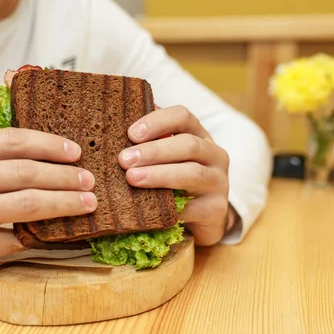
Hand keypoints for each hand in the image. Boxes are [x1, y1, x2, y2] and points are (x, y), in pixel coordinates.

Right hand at [0, 128, 97, 300]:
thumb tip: (43, 152)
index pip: (11, 140)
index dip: (49, 144)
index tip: (75, 152)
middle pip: (25, 172)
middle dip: (64, 176)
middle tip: (89, 180)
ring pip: (26, 204)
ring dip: (63, 203)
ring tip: (86, 203)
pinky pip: (14, 238)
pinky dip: (41, 235)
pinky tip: (59, 232)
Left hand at [118, 105, 236, 245]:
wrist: (204, 217)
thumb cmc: (175, 180)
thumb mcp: (166, 157)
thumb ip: (149, 141)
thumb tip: (114, 123)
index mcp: (199, 135)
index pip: (182, 116)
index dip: (157, 121)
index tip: (131, 134)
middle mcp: (214, 155)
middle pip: (188, 144)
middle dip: (154, 151)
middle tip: (124, 159)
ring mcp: (219, 182)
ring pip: (192, 173)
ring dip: (159, 174)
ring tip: (132, 178)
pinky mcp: (216, 209)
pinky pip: (192, 208)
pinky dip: (170, 208)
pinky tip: (149, 210)